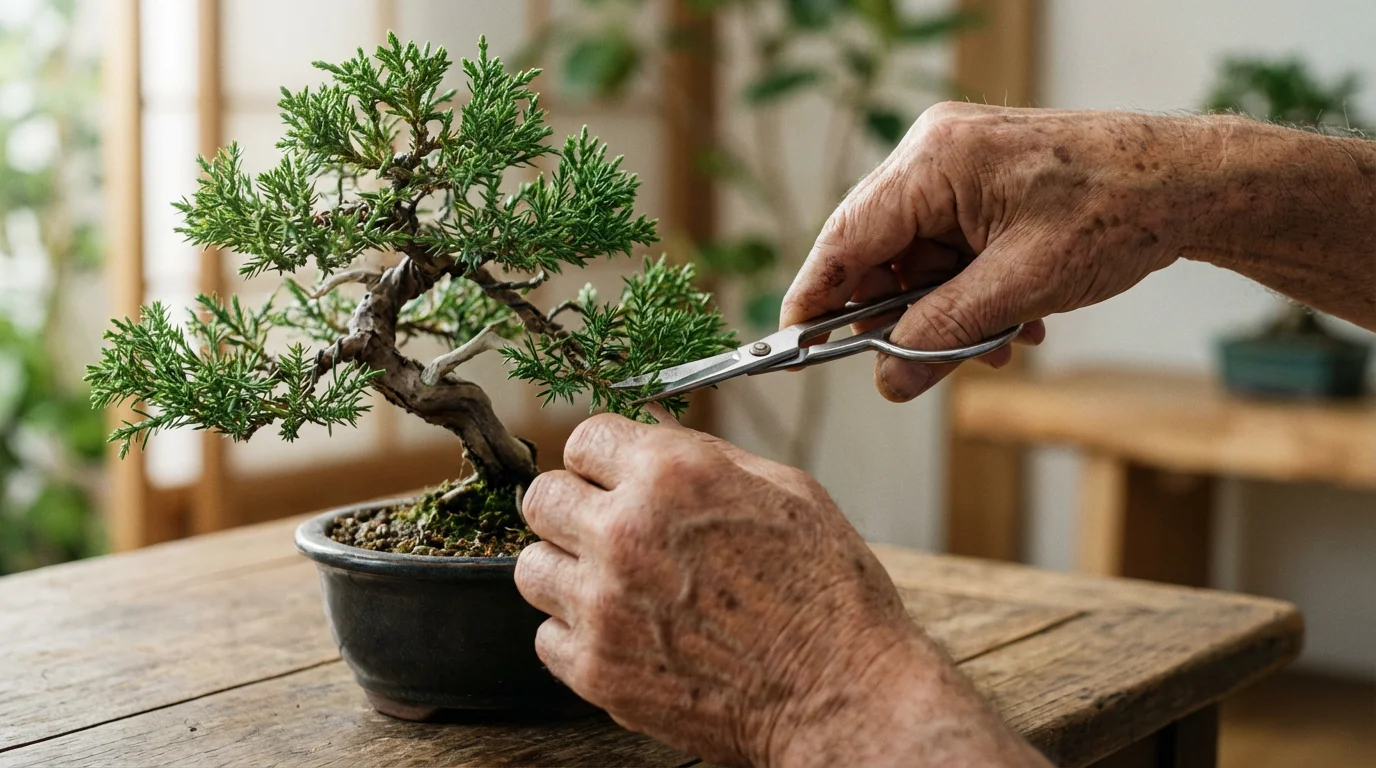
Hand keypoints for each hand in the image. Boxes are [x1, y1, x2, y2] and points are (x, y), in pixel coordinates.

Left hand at [514, 412, 1045, 766]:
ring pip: (531, 567)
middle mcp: (626, 532)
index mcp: (674, 476)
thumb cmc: (829, 596)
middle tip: (608, 528)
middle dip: (575, 506)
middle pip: (542, 498)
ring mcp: (603, 606)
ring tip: (615, 584)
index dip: (605, 458)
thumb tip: (652, 431)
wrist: (842, 697)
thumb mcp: (786, 491)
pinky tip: (623, 632)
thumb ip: (705, 455)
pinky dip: (576, 634)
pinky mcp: (596, 670)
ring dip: (567, 569)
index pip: (585, 437)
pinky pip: (545, 637)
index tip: (613, 476)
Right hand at [781, 103, 1247, 400]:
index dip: (815, 299)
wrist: (1192, 182)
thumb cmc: (1118, 212)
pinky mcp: (983, 181)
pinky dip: (969, 290)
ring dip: (945, 310)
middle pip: (877, 252)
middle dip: (901, 315)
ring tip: (999, 341)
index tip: (793, 348)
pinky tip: (1015, 317)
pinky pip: (949, 247)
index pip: (846, 239)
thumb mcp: (1021, 288)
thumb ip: (944, 335)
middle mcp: (936, 153)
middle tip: (920, 363)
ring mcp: (959, 164)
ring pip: (916, 258)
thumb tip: (888, 381)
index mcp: (934, 162)